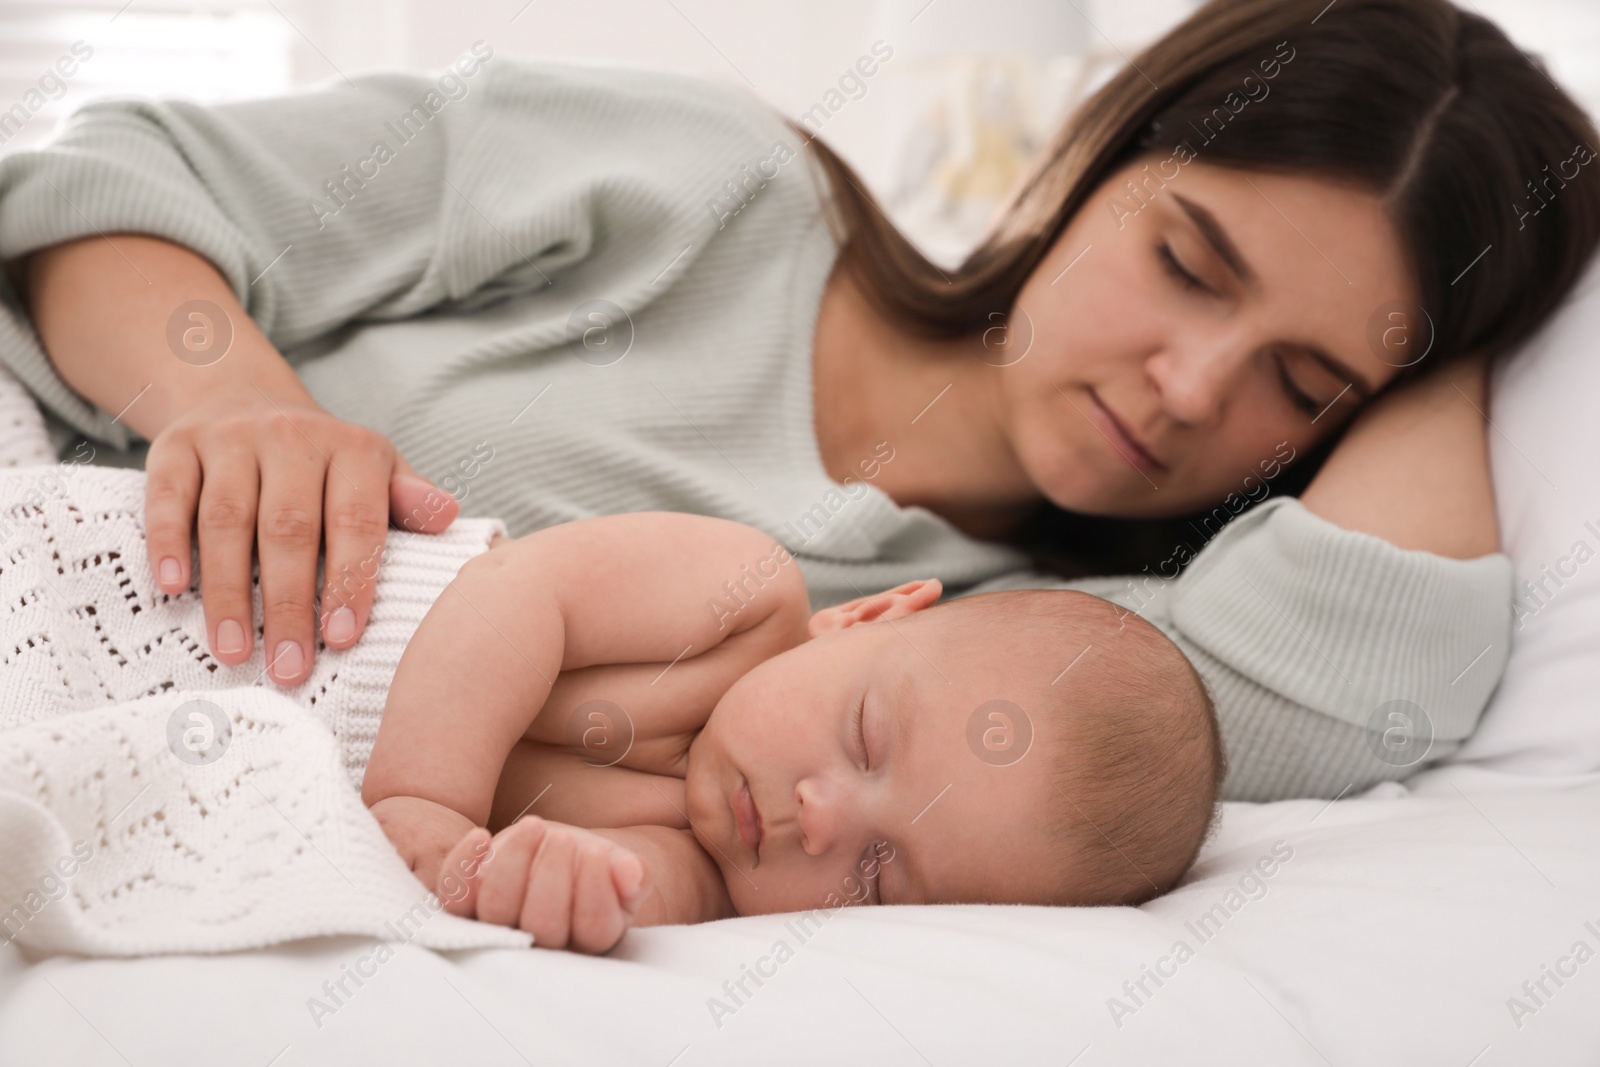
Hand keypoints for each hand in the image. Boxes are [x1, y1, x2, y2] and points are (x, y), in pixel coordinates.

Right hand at [144, 380, 458, 684]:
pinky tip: (173, 590)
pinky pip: (169, 496)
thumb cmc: (321, 463)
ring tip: (235, 652)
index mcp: (353, 450)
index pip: (356, 520)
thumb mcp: (374, 472)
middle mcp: (293, 437)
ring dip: (227, 591)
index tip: (342, 639)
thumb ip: (406, 501)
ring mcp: (231, 439)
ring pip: (227, 519)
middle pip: (289, 528)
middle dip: (289, 605)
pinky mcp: (176, 445)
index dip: (350, 581)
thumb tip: (449, 517)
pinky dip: (168, 543)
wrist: (241, 397)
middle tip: (289, 669)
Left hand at [438, 816, 650, 953]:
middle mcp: (540, 948)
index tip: (596, 851)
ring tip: (535, 825)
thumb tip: (632, 872)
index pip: (593, 928)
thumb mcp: (617, 869)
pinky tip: (481, 836)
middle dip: (553, 875)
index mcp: (590, 941)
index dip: (594, 889)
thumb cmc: (589, 866)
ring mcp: (496, 932)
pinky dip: (462, 867)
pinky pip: (455, 899)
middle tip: (563, 837)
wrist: (551, 859)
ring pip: (496, 911)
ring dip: (514, 863)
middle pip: (542, 925)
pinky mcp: (464, 912)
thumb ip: (632, 874)